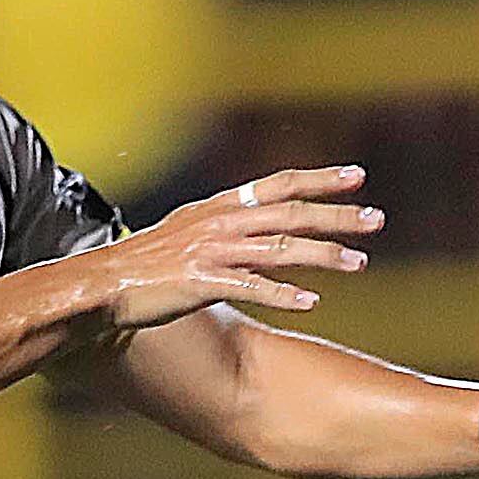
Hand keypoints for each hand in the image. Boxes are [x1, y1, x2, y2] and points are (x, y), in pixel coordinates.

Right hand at [88, 165, 381, 333]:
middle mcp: (220, 224)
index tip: (357, 175)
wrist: (101, 284)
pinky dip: (283, 295)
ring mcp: (211, 252)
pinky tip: (311, 303)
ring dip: (323, 256)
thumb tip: (262, 224)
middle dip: (336, 216)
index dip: (319, 179)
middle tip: (377, 218)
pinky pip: (250, 288)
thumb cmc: (146, 264)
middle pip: (290, 214)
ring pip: (279, 250)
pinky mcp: (201, 283)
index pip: (278, 185)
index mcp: (220, 208)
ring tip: (360, 263)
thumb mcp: (189, 233)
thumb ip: (228, 226)